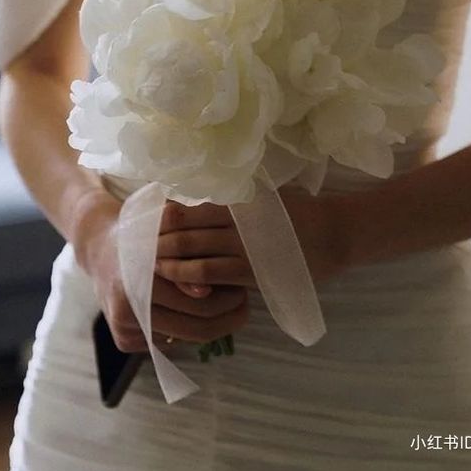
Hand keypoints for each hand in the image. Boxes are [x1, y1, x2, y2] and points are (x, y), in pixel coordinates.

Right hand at [71, 189, 249, 351]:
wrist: (100, 248)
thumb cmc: (142, 234)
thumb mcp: (165, 231)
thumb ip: (185, 255)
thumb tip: (208, 289)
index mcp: (139, 276)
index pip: (200, 302)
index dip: (227, 297)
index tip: (243, 287)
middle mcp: (126, 307)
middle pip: (196, 325)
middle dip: (227, 315)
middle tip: (243, 299)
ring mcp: (122, 327)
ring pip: (185, 338)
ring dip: (213, 325)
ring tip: (230, 306)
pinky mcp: (122, 341)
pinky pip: (168, 342)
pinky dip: (186, 329)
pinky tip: (198, 312)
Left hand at [155, 188, 349, 288]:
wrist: (334, 234)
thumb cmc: (299, 212)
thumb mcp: (265, 197)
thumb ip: (236, 197)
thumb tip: (200, 193)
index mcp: (238, 202)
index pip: (192, 205)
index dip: (166, 213)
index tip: (146, 217)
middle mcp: (237, 223)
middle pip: (187, 229)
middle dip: (158, 238)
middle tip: (135, 243)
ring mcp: (243, 249)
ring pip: (194, 252)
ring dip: (167, 258)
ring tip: (147, 262)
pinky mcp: (251, 273)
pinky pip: (212, 274)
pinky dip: (189, 276)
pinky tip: (175, 277)